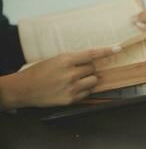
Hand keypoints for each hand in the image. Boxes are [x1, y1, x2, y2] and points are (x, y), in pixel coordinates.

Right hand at [0, 46, 120, 108]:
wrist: (25, 89)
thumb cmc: (40, 71)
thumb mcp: (56, 59)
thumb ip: (74, 59)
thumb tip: (92, 60)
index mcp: (66, 60)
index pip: (91, 54)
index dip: (106, 51)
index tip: (118, 49)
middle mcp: (71, 73)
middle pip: (94, 68)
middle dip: (89, 69)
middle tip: (78, 70)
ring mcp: (72, 87)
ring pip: (94, 80)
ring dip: (89, 79)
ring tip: (77, 80)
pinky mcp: (71, 99)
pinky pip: (88, 92)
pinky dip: (84, 90)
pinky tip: (73, 88)